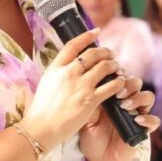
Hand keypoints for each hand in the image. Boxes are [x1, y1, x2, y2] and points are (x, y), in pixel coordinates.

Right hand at [20, 29, 126, 149]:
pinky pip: (111, 86)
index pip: (74, 45)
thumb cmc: (41, 109)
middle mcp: (68, 73)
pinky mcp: (90, 100)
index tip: (97, 32)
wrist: (40, 128)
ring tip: (117, 67)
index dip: (87, 36)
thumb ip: (59, 71)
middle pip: (93, 54)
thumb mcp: (46, 82)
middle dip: (105, 52)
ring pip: (105, 67)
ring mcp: (80, 86)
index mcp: (56, 68)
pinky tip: (121, 83)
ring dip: (114, 65)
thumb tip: (71, 63)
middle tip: (111, 54)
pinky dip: (119, 82)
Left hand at [80, 75, 159, 160]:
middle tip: (117, 93)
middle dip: (129, 84)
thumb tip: (92, 86)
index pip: (121, 77)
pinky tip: (136, 121)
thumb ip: (91, 103)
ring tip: (125, 106)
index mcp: (113, 97)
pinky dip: (148, 119)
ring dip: (138, 98)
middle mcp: (127, 103)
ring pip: (148, 97)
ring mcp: (137, 115)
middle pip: (136, 83)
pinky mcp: (144, 130)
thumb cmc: (92, 138)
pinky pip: (154, 121)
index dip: (118, 74)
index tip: (110, 76)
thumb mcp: (86, 118)